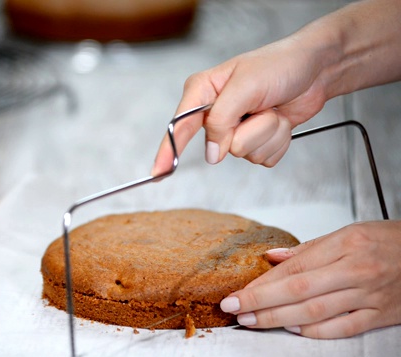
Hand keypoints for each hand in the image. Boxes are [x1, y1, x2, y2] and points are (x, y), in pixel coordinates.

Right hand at [152, 35, 330, 174]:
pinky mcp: (257, 140)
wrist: (317, 70)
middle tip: (262, 107)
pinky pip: (263, 158)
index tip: (157, 173)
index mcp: (203, 92)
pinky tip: (281, 119)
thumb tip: (212, 154)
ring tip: (273, 109)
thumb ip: (221, 120)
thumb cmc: (279, 65)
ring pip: (245, 154)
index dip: (167, 151)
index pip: (178, 127)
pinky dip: (278, 141)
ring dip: (267, 133)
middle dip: (248, 131)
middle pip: (221, 146)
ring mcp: (238, 128)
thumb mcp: (245, 86)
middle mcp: (217, 112)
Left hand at [219, 220, 400, 338]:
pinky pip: (342, 327)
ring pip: (316, 311)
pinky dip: (315, 330)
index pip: (295, 267)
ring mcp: (369, 296)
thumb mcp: (351, 232)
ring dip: (279, 318)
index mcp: (346, 244)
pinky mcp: (380, 315)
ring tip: (253, 320)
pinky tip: (292, 328)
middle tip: (234, 307)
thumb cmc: (391, 240)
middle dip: (261, 301)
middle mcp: (357, 270)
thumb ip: (310, 248)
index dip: (262, 282)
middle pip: (300, 291)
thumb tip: (272, 258)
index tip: (238, 291)